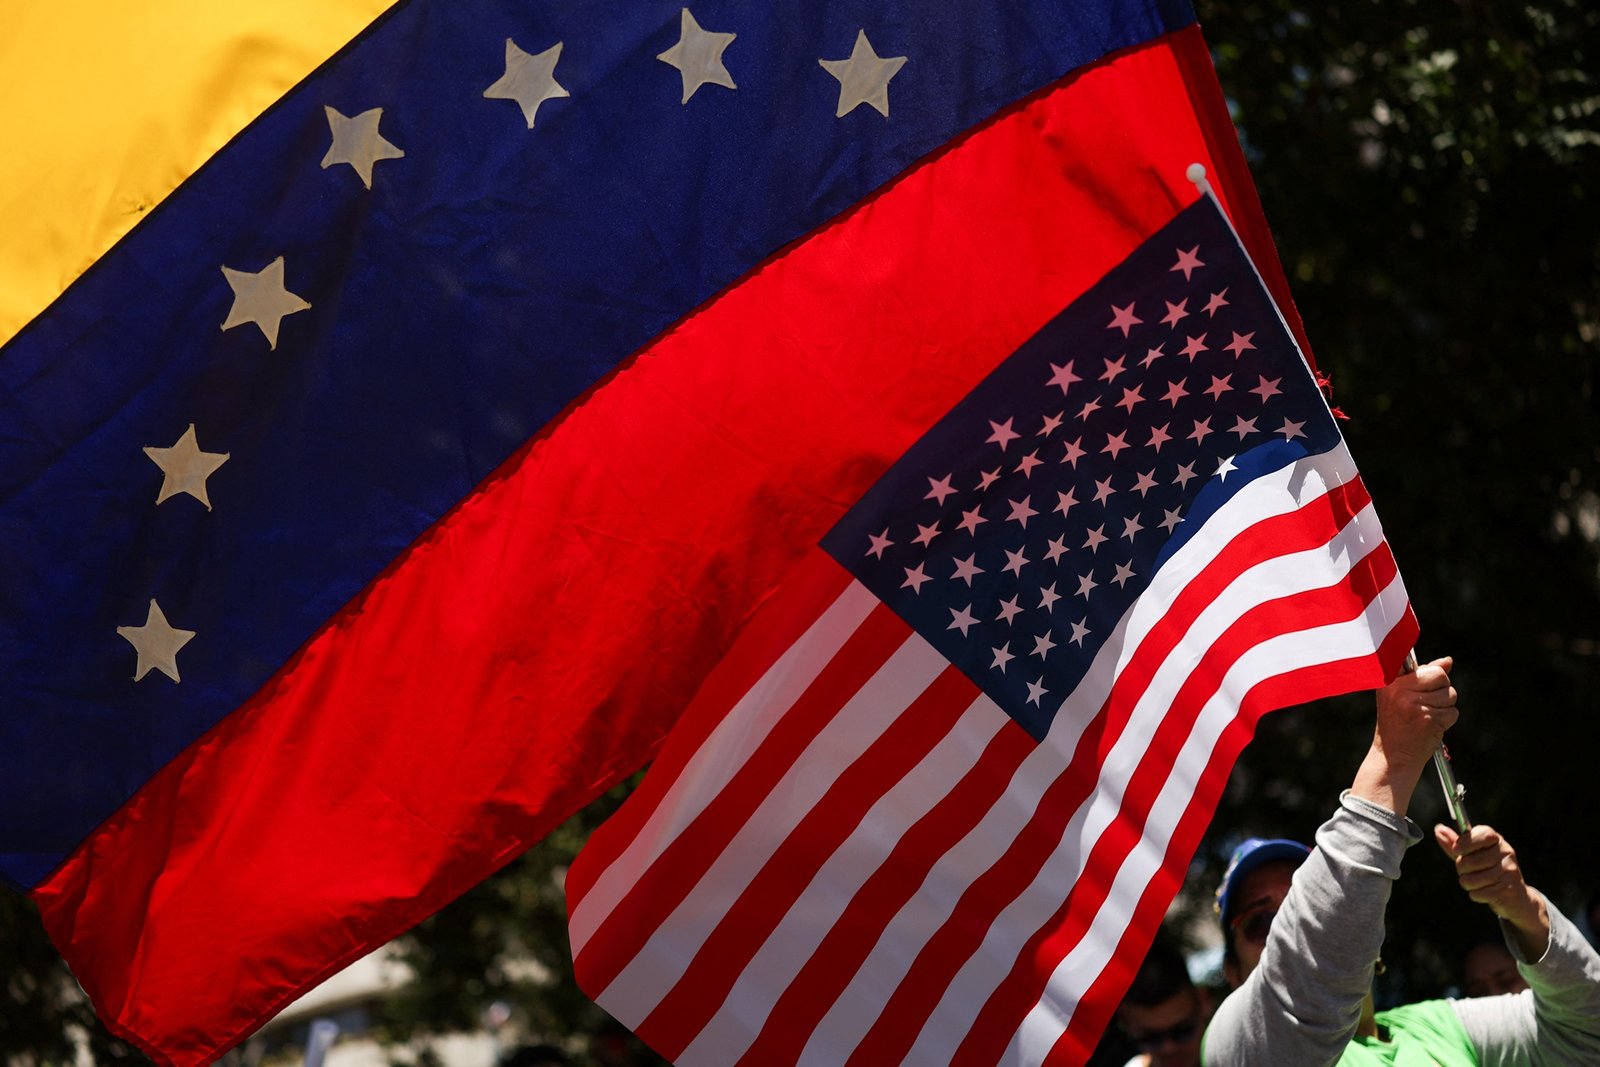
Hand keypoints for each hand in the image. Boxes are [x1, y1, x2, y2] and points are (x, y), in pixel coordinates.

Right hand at [1374, 656, 1457, 773]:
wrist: (1392, 756)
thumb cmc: (1397, 724)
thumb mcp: (1401, 696)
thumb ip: (1423, 676)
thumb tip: (1448, 661)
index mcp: (1391, 682)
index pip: (1427, 667)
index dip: (1432, 674)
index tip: (1424, 685)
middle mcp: (1401, 691)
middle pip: (1442, 676)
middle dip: (1441, 690)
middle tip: (1425, 705)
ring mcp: (1414, 705)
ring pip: (1450, 695)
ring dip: (1444, 707)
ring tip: (1426, 717)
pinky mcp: (1428, 719)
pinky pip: (1452, 712)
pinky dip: (1447, 721)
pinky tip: (1430, 727)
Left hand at [1434, 823, 1549, 959]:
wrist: (1515, 896)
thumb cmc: (1488, 870)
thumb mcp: (1472, 855)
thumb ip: (1454, 844)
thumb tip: (1438, 830)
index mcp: (1496, 840)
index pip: (1481, 834)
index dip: (1465, 842)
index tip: (1457, 850)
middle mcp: (1505, 852)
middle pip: (1469, 860)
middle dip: (1461, 869)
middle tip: (1468, 871)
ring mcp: (1509, 870)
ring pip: (1471, 879)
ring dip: (1468, 884)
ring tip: (1477, 882)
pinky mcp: (1509, 889)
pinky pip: (1478, 893)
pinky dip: (1476, 895)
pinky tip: (1485, 892)